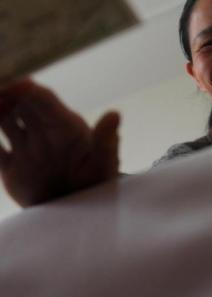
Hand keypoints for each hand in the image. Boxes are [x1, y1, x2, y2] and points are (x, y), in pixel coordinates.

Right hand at [0, 79, 119, 206]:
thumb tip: (115, 114)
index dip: (24, 88)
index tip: (9, 83)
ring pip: (2, 121)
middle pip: (19, 103)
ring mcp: (27, 148)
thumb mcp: (104, 163)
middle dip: (3, 93)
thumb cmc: (98, 184)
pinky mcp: (13, 168)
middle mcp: (43, 132)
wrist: (83, 213)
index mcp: (64, 126)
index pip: (41, 98)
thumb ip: (106, 140)